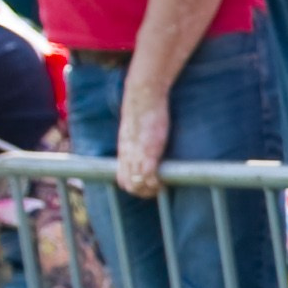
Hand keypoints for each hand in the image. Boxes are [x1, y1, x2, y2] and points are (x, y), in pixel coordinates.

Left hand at [116, 78, 170, 197]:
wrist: (143, 95)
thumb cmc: (144, 110)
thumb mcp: (135, 129)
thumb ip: (137, 140)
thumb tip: (143, 142)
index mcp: (125, 152)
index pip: (122, 180)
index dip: (135, 187)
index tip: (149, 185)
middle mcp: (128, 156)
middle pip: (128, 185)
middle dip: (143, 192)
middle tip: (158, 187)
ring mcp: (138, 154)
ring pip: (137, 184)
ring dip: (150, 189)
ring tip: (162, 184)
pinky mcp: (149, 150)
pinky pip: (148, 175)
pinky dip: (155, 181)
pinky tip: (165, 178)